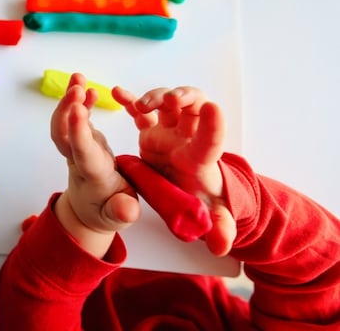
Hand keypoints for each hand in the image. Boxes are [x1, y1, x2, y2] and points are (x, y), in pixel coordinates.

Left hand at [51, 73, 139, 257]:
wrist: (90, 212)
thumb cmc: (108, 213)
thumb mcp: (121, 216)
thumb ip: (123, 212)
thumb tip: (127, 210)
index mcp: (93, 176)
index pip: (82, 152)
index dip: (77, 130)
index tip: (76, 108)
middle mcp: (81, 159)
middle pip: (63, 134)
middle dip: (66, 110)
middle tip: (75, 87)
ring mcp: (79, 148)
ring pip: (65, 123)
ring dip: (70, 100)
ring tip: (77, 77)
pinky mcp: (82, 141)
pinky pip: (76, 120)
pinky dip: (80, 102)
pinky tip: (86, 88)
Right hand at [112, 86, 235, 255]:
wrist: (188, 188)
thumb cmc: (201, 199)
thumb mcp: (210, 218)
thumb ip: (219, 229)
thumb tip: (222, 246)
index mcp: (200, 159)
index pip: (211, 141)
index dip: (214, 126)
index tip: (213, 109)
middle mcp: (186, 139)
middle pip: (193, 106)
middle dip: (184, 97)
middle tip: (171, 100)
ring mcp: (168, 132)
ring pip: (166, 103)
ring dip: (156, 96)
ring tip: (140, 105)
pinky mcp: (151, 132)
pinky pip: (140, 112)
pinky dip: (130, 100)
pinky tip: (118, 93)